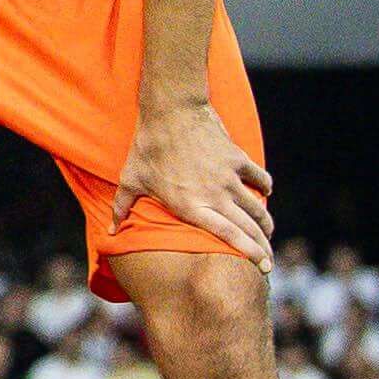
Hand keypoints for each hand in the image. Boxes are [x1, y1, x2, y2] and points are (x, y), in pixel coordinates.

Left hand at [116, 99, 271, 265]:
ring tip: (267, 232)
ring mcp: (228, 177)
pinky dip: (264, 188)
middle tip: (269, 260)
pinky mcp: (237, 159)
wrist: (171, 112)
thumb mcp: (130, 180)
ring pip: (257, 207)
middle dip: (263, 247)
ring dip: (266, 223)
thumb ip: (121, 208)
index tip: (264, 267)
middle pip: (249, 228)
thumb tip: (110, 232)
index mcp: (190, 206)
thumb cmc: (147, 148)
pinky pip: (260, 179)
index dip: (250, 253)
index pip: (228, 236)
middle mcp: (214, 196)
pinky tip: (264, 193)